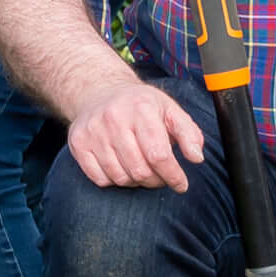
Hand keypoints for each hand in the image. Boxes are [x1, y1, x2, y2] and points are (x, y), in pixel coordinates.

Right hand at [66, 78, 205, 191]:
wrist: (100, 91)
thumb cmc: (140, 105)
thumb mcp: (169, 110)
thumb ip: (188, 133)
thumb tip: (197, 158)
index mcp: (141, 108)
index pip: (159, 154)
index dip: (173, 175)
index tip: (181, 184)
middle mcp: (114, 118)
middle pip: (140, 170)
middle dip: (156, 180)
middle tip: (161, 176)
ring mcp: (93, 131)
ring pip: (120, 177)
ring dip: (136, 182)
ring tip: (142, 170)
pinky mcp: (78, 143)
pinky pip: (100, 179)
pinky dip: (115, 181)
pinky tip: (122, 167)